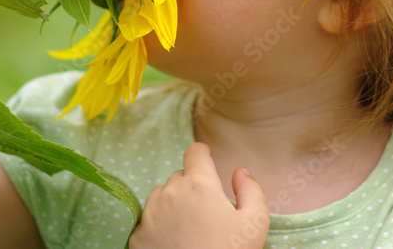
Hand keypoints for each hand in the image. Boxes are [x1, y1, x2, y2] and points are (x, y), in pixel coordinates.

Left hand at [130, 143, 269, 248]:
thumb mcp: (254, 224)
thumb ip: (251, 191)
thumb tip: (240, 171)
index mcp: (199, 185)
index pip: (195, 152)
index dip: (203, 155)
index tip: (206, 162)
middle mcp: (170, 193)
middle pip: (179, 176)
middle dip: (191, 187)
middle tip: (205, 212)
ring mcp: (150, 214)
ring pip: (161, 195)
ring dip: (172, 203)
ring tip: (188, 228)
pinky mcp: (137, 236)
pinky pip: (148, 219)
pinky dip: (158, 224)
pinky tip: (173, 242)